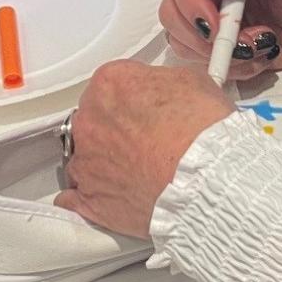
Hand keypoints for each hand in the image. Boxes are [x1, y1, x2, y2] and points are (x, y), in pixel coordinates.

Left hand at [55, 62, 233, 238]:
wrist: (206, 179)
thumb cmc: (202, 134)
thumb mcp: (192, 82)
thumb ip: (164, 84)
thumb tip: (167, 89)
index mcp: (109, 85)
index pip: (109, 86)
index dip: (130, 100)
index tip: (141, 110)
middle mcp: (89, 122)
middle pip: (92, 122)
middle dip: (114, 131)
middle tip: (143, 141)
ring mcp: (86, 163)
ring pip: (84, 160)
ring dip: (102, 164)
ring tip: (134, 172)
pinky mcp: (89, 199)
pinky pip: (75, 198)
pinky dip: (87, 198)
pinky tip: (105, 197)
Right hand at [158, 0, 281, 79]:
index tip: (214, 23)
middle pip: (172, 9)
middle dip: (205, 35)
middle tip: (246, 43)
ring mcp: (207, 12)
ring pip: (181, 38)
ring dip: (220, 53)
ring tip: (260, 48)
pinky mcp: (213, 41)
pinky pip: (199, 59)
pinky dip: (228, 65)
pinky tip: (257, 57)